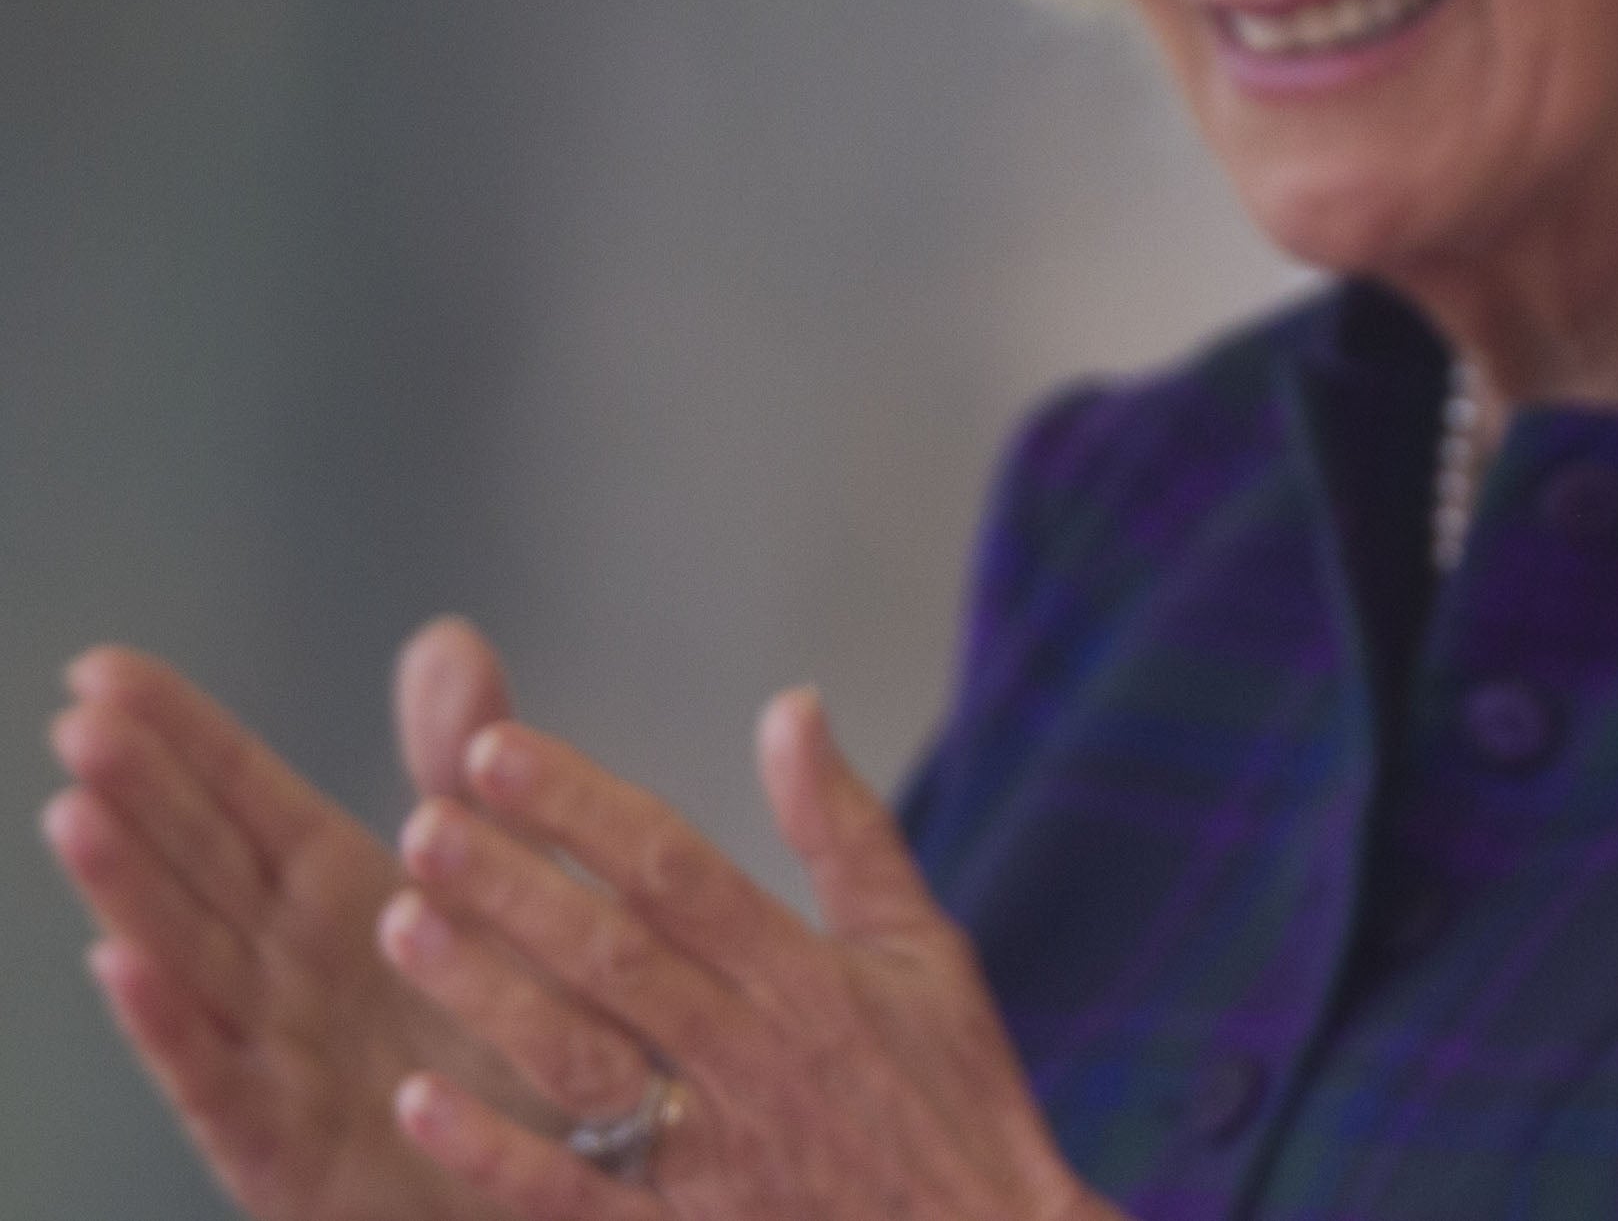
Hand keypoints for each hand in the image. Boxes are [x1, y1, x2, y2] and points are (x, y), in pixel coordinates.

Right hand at [41, 620, 554, 1220]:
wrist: (565, 1187)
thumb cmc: (515, 1034)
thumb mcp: (497, 883)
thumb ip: (461, 767)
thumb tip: (446, 638)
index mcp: (338, 898)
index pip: (242, 801)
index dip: (180, 737)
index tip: (101, 668)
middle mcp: (290, 972)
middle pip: (200, 868)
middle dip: (138, 794)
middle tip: (77, 715)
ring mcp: (276, 1059)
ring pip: (189, 962)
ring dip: (130, 893)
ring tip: (75, 813)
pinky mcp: (285, 1149)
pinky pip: (218, 1081)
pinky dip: (170, 1024)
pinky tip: (122, 962)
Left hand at [384, 687, 1113, 1220]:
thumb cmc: (952, 1096)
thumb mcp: (922, 947)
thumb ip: (845, 829)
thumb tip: (791, 706)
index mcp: (809, 976)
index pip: (681, 869)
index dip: (585, 809)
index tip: (497, 751)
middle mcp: (753, 1057)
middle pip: (617, 956)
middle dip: (517, 887)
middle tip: (423, 826)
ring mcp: (714, 1157)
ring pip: (584, 1063)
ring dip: (489, 996)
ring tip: (404, 925)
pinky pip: (576, 1198)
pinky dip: (496, 1154)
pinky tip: (419, 1102)